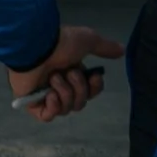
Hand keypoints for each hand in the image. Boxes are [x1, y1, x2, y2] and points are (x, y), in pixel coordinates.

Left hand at [7, 23, 123, 124]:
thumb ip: (105, 47)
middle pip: (80, 102)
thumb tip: (123, 50)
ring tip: (54, 78)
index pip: (90, 91)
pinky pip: (48, 116)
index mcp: (73, 72)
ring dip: (64, 92)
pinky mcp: (33, 105)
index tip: (94, 77)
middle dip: (78, 89)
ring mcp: (45, 96)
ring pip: (66, 109)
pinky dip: (53, 107)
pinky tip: (50, 93)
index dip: (94, 88)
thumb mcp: (88, 40)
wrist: (36, 46)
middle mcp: (61, 85)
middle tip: (70, 73)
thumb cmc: (61, 42)